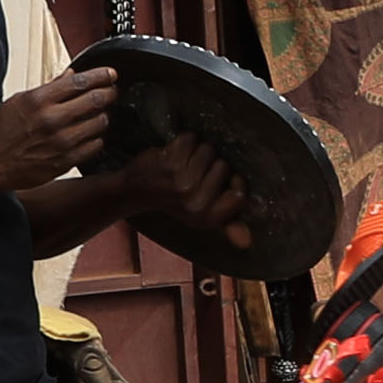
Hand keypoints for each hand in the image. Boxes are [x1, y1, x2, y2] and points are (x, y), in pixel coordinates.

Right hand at [0, 64, 118, 194]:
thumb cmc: (1, 131)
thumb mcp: (20, 100)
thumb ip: (49, 87)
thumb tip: (71, 74)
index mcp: (39, 100)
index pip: (80, 82)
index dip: (101, 75)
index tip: (111, 74)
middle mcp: (52, 120)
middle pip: (95, 100)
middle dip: (109, 93)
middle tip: (112, 91)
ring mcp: (61, 142)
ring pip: (99, 123)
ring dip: (103, 115)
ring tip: (100, 113)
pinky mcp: (66, 161)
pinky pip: (94, 146)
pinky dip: (97, 137)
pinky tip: (91, 134)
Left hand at [116, 134, 259, 258]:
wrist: (135, 190)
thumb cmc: (173, 200)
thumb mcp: (201, 216)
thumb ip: (228, 225)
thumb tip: (247, 243)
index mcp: (208, 218)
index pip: (240, 196)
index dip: (235, 182)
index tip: (223, 180)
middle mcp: (196, 203)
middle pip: (225, 166)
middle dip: (212, 164)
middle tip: (193, 173)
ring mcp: (183, 183)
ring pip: (209, 150)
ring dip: (197, 151)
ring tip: (183, 163)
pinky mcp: (170, 164)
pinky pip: (191, 140)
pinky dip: (183, 141)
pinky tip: (173, 154)